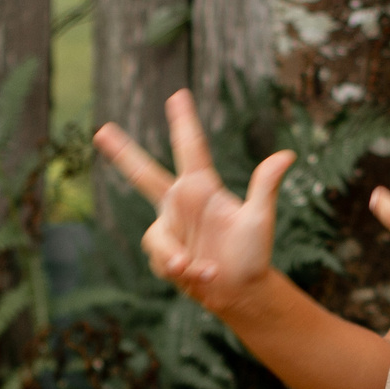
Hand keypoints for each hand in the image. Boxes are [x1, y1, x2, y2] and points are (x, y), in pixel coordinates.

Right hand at [94, 90, 294, 319]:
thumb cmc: (253, 254)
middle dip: (123, 153)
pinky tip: (201, 276)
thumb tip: (288, 154)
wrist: (240, 293)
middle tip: (101, 130)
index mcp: (203, 188)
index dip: (184, 122)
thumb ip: (265, 186)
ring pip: (156, 238)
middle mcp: (181, 204)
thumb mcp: (259, 219)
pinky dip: (182, 270)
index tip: (178, 95)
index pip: (191, 149)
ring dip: (177, 256)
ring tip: (204, 269)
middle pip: (144, 174)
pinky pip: (162, 259)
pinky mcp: (164, 254)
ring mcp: (169, 229)